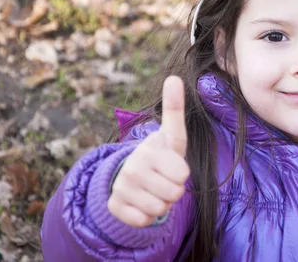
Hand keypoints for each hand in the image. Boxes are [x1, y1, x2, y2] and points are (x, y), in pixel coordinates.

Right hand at [108, 76, 189, 226]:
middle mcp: (132, 166)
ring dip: (160, 203)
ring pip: (159, 209)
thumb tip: (173, 77)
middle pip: (174, 194)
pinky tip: (140, 202)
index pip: (182, 175)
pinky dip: (145, 216)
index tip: (170, 165)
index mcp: (150, 149)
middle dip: (173, 190)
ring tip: (152, 190)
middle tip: (162, 180)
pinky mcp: (114, 205)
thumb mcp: (172, 135)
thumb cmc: (161, 155)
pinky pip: (142, 221)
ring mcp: (121, 186)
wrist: (132, 175)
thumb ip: (174, 108)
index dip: (181, 174)